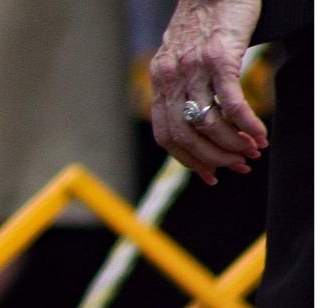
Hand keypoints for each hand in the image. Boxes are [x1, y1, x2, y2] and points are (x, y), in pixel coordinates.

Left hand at [149, 0, 267, 184]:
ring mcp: (194, 68)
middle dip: (214, 158)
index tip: (210, 174)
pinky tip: (259, 134)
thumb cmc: (206, 22)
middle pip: (186, 135)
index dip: (188, 160)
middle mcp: (172, 78)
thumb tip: (199, 122)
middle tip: (239, 165)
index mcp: (161, 82)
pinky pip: (231, 102)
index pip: (167, 136)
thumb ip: (184, 86)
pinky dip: (246, 124)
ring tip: (253, 151)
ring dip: (232, 144)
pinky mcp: (220, 58)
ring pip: (208, 123)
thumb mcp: (183, 57)